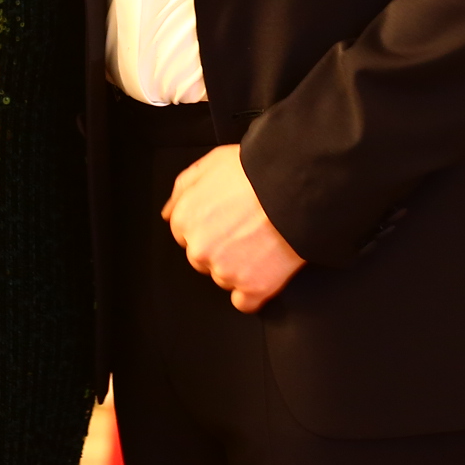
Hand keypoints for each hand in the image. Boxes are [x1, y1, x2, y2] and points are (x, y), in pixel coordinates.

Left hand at [163, 145, 304, 312]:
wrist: (296, 188)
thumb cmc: (258, 172)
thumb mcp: (212, 162)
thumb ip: (183, 188)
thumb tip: (168, 211)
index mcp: (186, 219)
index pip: (185, 234)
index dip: (208, 224)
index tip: (225, 219)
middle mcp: (199, 249)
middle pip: (202, 258)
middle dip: (221, 246)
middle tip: (246, 227)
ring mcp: (225, 271)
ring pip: (223, 278)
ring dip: (239, 267)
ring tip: (261, 242)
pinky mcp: (252, 288)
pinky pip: (245, 302)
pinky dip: (253, 290)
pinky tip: (264, 270)